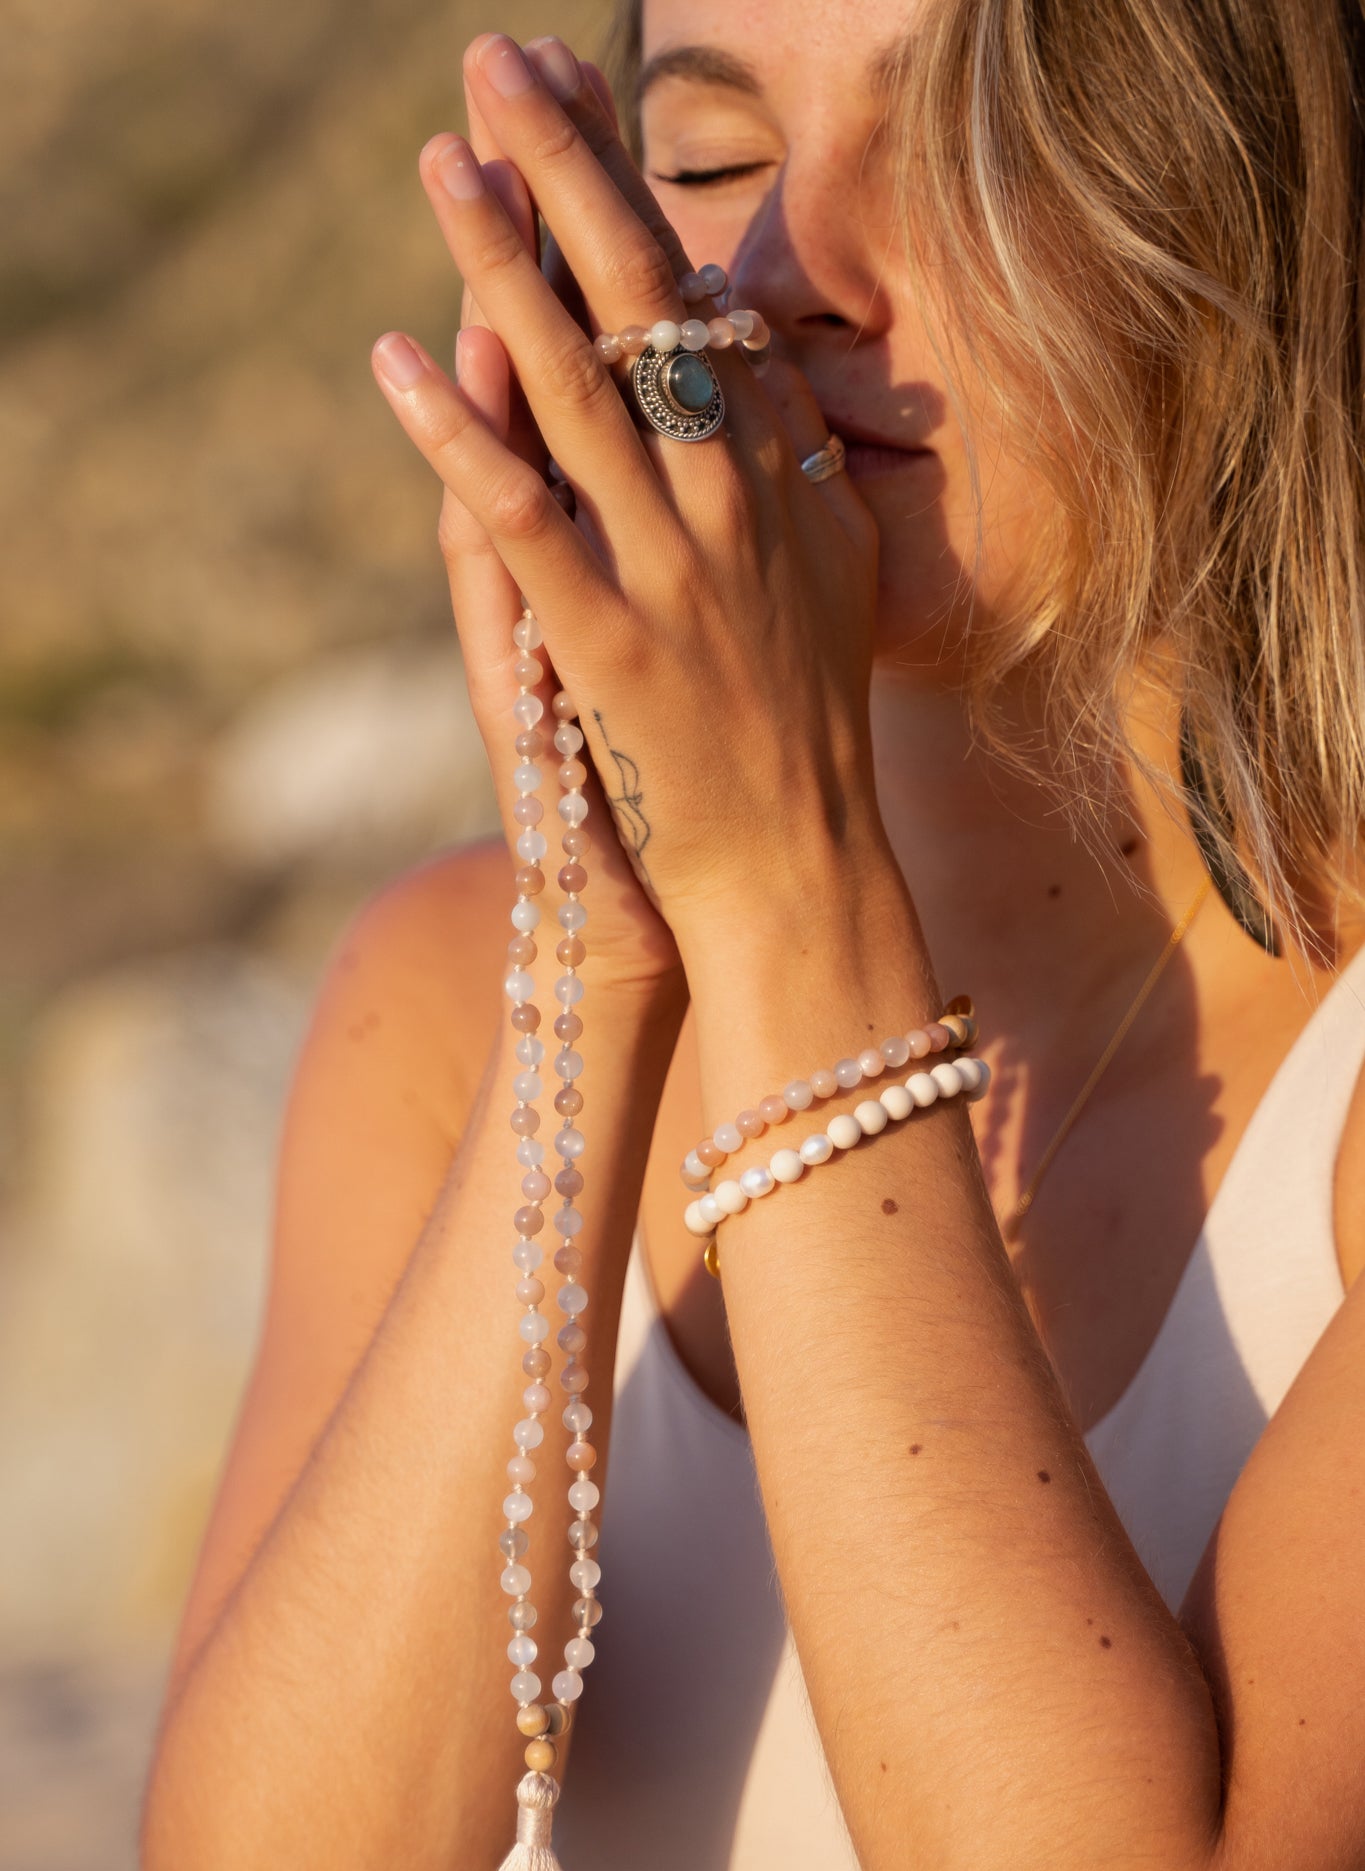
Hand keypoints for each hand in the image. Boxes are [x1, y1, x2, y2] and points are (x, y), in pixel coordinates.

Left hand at [372, 32, 883, 970]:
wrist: (797, 866)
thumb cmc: (809, 726)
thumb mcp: (839, 571)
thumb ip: (802, 460)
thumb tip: (764, 359)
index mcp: (777, 479)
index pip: (697, 304)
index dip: (632, 191)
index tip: (578, 93)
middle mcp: (729, 503)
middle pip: (643, 307)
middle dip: (569, 174)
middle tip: (499, 66)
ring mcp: (670, 571)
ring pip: (577, 390)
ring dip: (504, 266)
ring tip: (444, 162)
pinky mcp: (608, 644)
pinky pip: (521, 520)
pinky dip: (459, 435)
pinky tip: (397, 359)